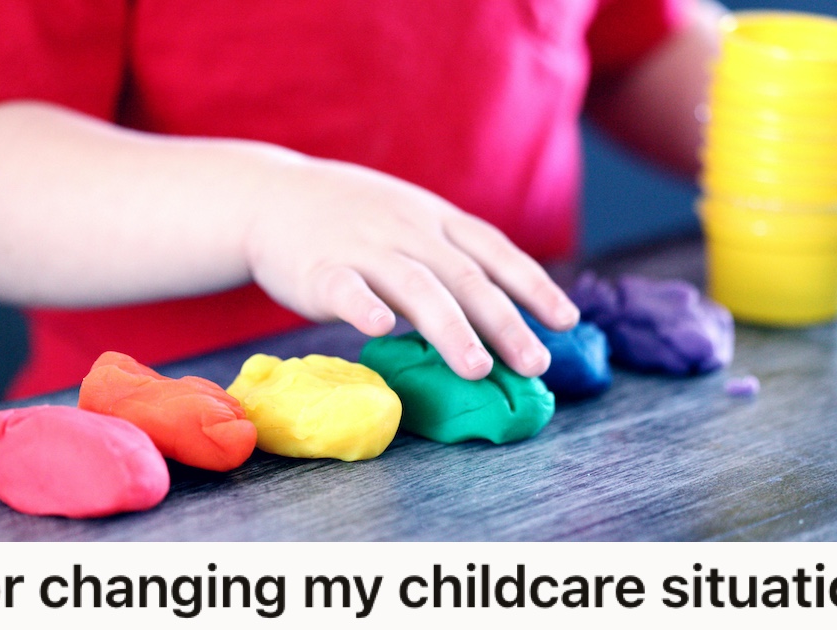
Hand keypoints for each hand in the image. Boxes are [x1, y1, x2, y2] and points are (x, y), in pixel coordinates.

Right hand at [243, 156, 578, 379]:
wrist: (269, 196)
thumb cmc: (349, 217)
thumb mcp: (408, 219)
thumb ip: (448, 256)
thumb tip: (504, 309)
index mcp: (434, 219)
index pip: (494, 251)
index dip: (533, 285)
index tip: (567, 320)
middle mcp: (407, 230)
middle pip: (465, 277)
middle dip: (505, 322)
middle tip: (535, 364)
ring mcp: (363, 247)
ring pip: (416, 287)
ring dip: (450, 328)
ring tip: (478, 368)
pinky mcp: (318, 269)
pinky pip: (345, 288)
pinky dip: (364, 307)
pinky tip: (382, 329)